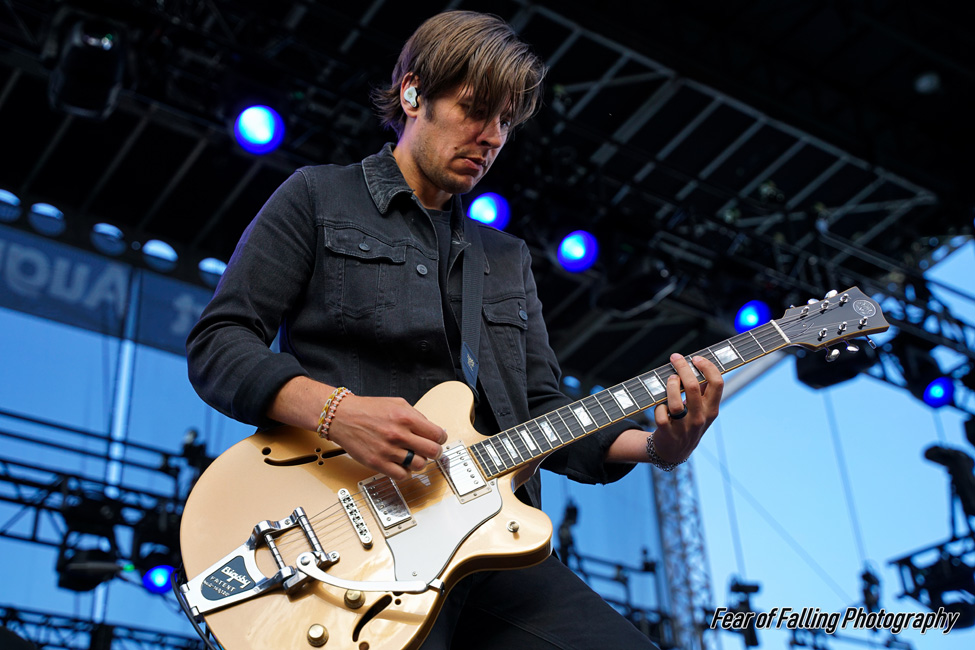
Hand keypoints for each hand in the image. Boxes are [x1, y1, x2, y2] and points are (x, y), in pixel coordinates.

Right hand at [327, 395, 447, 480]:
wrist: (342, 417)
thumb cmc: (368, 409)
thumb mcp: (397, 403)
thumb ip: (416, 416)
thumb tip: (432, 430)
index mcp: (406, 418)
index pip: (437, 435)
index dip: (441, 438)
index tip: (438, 440)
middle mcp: (398, 435)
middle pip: (432, 452)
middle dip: (435, 452)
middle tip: (431, 451)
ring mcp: (388, 450)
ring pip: (419, 465)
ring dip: (419, 462)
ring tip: (413, 456)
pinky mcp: (377, 463)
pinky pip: (402, 475)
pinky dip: (405, 472)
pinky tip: (401, 464)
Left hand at [650, 353, 722, 463]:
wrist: (674, 452)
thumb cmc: (688, 423)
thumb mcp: (702, 410)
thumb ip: (702, 391)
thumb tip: (699, 364)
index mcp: (712, 410)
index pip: (717, 384)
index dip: (707, 367)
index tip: (696, 358)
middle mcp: (700, 418)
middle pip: (693, 387)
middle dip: (683, 368)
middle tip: (675, 358)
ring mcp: (684, 427)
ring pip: (676, 402)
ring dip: (670, 386)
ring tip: (670, 379)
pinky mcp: (667, 433)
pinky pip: (661, 414)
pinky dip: (659, 406)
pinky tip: (661, 404)